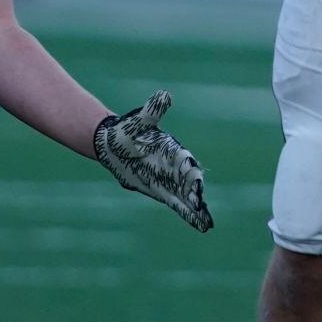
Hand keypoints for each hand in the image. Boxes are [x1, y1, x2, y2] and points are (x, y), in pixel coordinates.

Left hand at [94, 90, 212, 232]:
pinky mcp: (163, 191)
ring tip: (208, 223)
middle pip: (189, 181)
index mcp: (172, 148)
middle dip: (195, 192)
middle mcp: (174, 166)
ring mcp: (170, 180)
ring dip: (197, 208)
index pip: (185, 161)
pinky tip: (202, 226)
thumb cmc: (126, 131)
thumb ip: (153, 111)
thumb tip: (165, 95)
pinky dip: (190, 214)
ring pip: (187, 196)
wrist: (113, 146)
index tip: (196, 181)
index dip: (191, 171)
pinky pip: (179, 204)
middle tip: (200, 204)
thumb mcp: (138, 122)